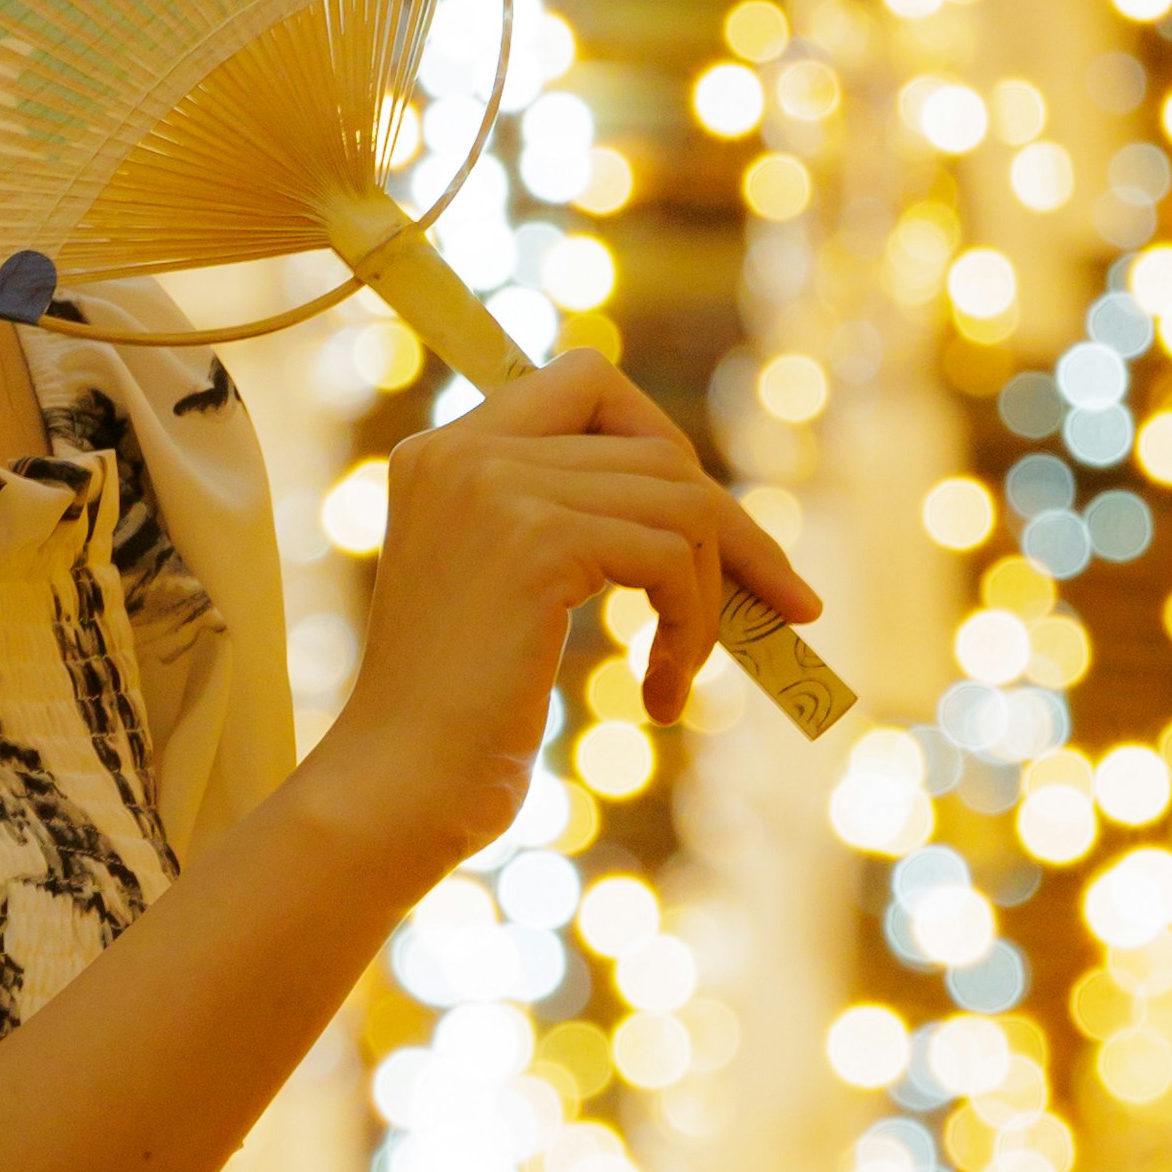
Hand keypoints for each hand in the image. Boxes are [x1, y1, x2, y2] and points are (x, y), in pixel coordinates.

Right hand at [305, 358, 825, 881]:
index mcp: (444, 451)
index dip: (663, 443)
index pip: (588, 382)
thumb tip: (711, 514)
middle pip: (654, 443)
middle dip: (726, 528)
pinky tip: (659, 697)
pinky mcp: (536, 539)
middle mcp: (463, 448)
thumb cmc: (457, 718)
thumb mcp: (504, 593)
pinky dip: (693, 629)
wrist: (396, 788)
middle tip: (775, 602)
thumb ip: (569, 524)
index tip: (707, 528)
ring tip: (678, 674)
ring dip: (711, 596)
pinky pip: (674, 555)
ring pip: (680, 499)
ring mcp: (496, 485)